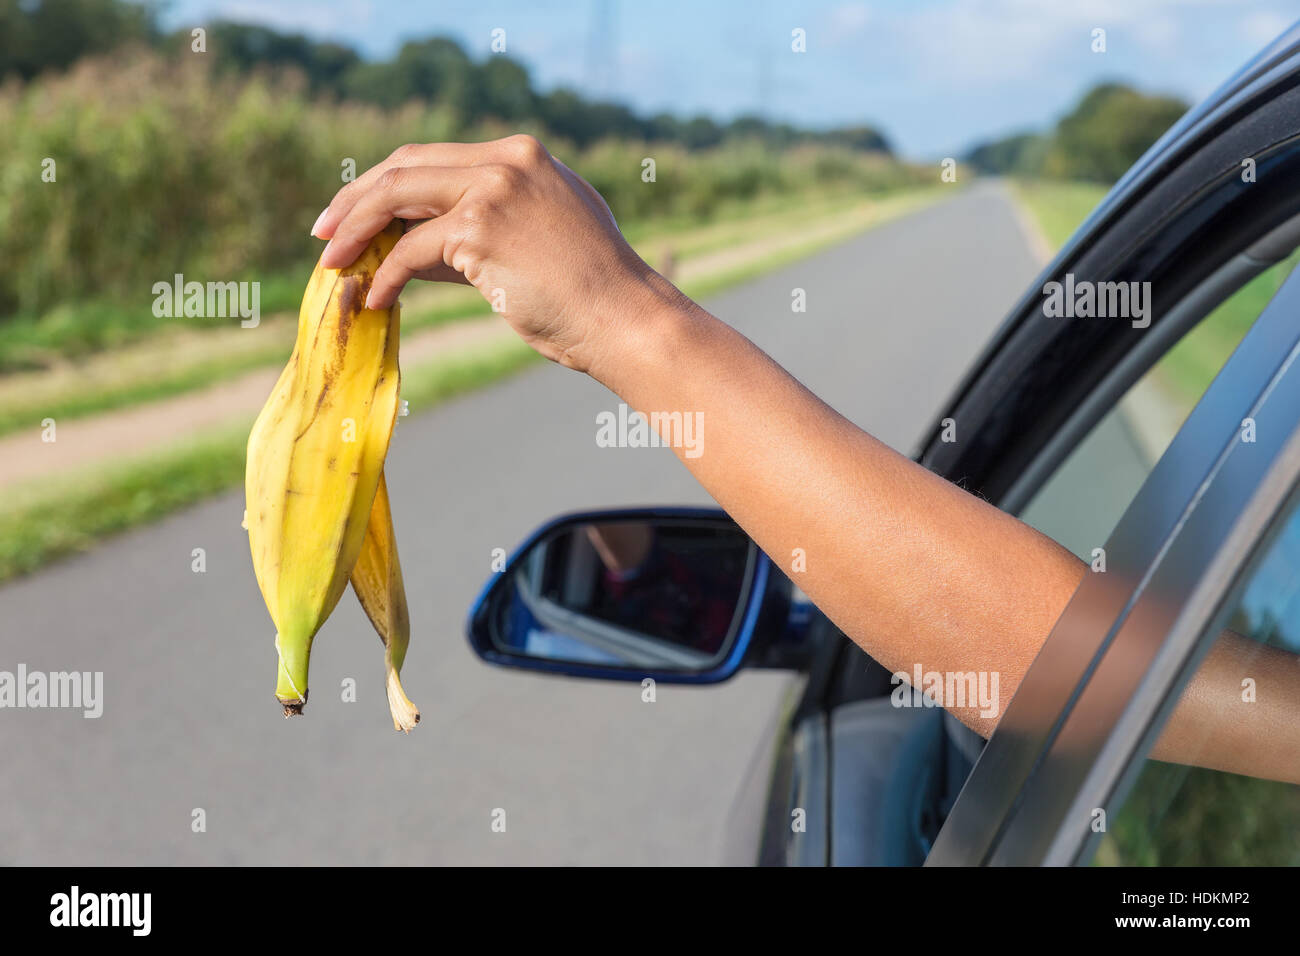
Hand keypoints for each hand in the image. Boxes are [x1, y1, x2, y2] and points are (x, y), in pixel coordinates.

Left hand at [312, 135, 672, 375]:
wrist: (624, 318)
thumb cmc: (586, 293)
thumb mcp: (535, 239)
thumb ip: (479, 228)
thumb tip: (407, 245)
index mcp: (521, 155)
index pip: (431, 158)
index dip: (382, 184)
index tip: (352, 213)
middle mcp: (507, 160)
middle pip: (404, 166)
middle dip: (354, 200)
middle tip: (323, 233)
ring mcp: (493, 189)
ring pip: (396, 198)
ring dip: (355, 232)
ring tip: (332, 264)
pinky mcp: (481, 228)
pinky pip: (410, 250)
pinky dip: (385, 275)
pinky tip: (374, 298)